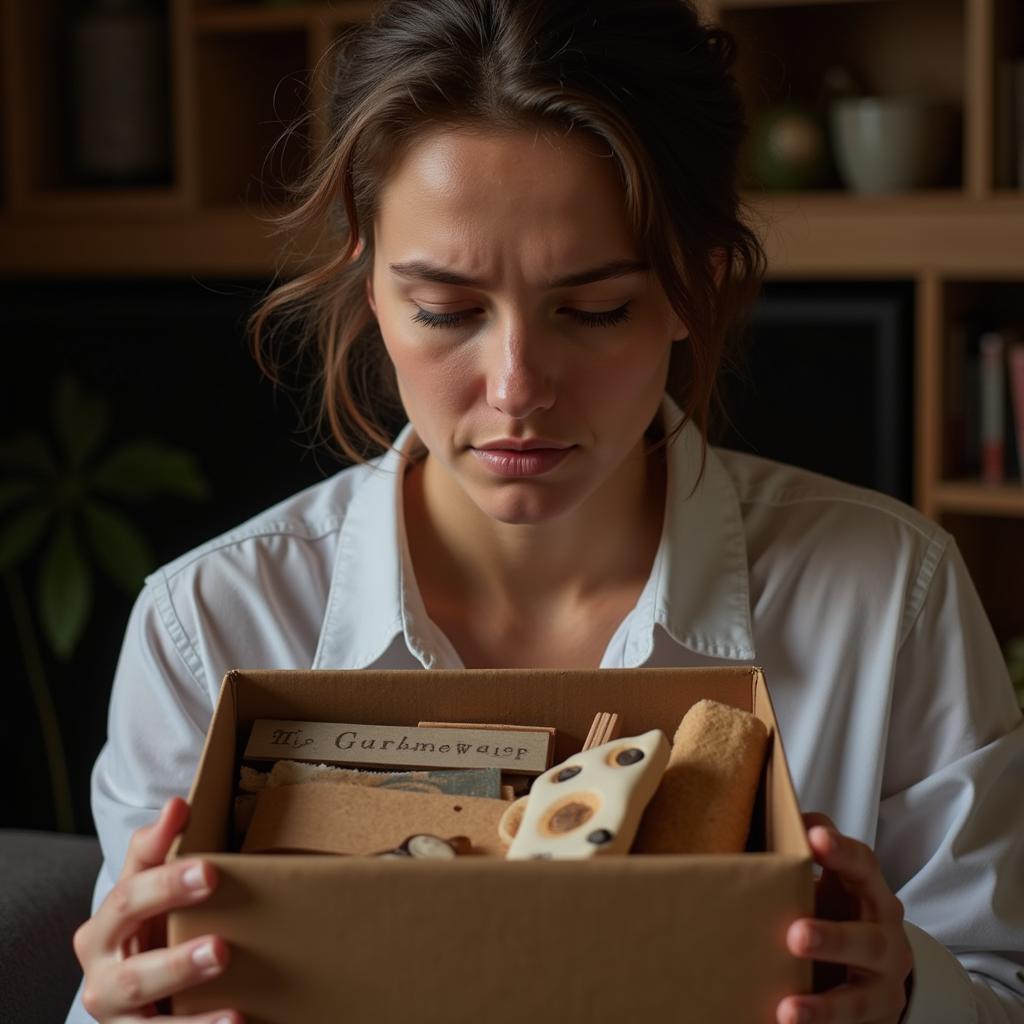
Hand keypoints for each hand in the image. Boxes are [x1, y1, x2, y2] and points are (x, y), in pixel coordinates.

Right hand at [72, 796, 241, 1022]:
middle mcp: (101, 977)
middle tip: (222, 949)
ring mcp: (118, 1017)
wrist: (139, 978)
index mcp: (104, 925)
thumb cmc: (151, 917)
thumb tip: (177, 804)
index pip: (130, 898)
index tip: (211, 870)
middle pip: (136, 973)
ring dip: (190, 1022)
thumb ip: (158, 846)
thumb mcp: (150, 882)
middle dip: (178, 962)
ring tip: (233, 1015)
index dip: (167, 884)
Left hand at [776, 812, 912, 1023]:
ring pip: (859, 997)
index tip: (816, 837)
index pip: (865, 866)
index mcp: (870, 894)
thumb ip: (808, 850)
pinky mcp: (872, 1019)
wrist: (873, 972)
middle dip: (834, 938)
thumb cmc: (838, 912)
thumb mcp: (828, 880)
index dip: (843, 852)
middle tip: (795, 935)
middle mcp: (885, 938)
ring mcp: (882, 986)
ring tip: (789, 1009)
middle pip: (869, 939)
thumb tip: (779, 811)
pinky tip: (786, 1022)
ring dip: (824, 1005)